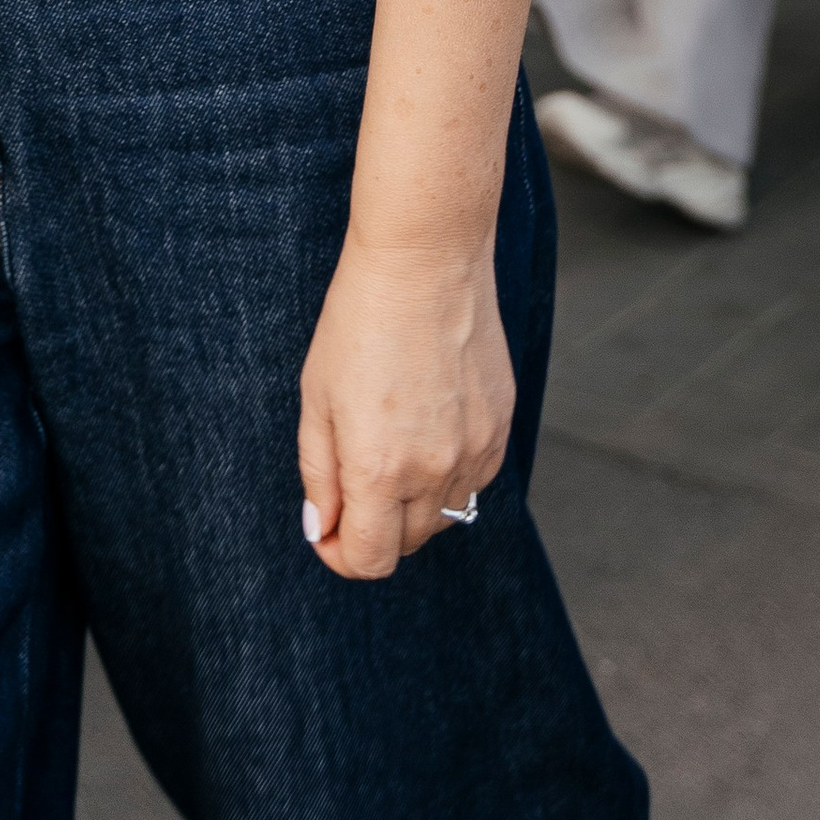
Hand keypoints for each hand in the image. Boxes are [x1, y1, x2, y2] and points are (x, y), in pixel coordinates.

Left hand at [296, 235, 512, 580]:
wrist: (426, 258)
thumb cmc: (360, 320)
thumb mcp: (318, 397)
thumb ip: (319, 474)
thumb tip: (322, 529)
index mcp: (379, 469)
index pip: (369, 560)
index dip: (341, 554)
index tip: (329, 528)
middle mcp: (434, 471)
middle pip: (407, 544)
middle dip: (375, 526)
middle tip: (353, 478)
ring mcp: (476, 450)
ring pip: (446, 515)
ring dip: (414, 503)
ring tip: (392, 442)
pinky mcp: (502, 426)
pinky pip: (476, 479)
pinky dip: (450, 473)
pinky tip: (429, 425)